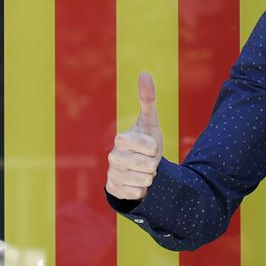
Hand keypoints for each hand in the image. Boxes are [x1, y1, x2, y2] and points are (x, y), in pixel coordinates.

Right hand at [105, 71, 163, 200]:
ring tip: (143, 171)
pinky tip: (136, 183)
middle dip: (153, 164)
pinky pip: (136, 193)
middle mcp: (113, 156)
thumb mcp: (150, 123)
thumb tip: (144, 72)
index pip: (146, 145)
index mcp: (121, 139)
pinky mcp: (113, 190)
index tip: (151, 146)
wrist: (140, 169)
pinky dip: (141, 190)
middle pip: (146, 165)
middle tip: (149, 161)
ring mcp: (112, 174)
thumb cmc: (146, 143)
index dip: (153, 147)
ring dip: (149, 177)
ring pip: (143, 180)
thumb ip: (148, 99)